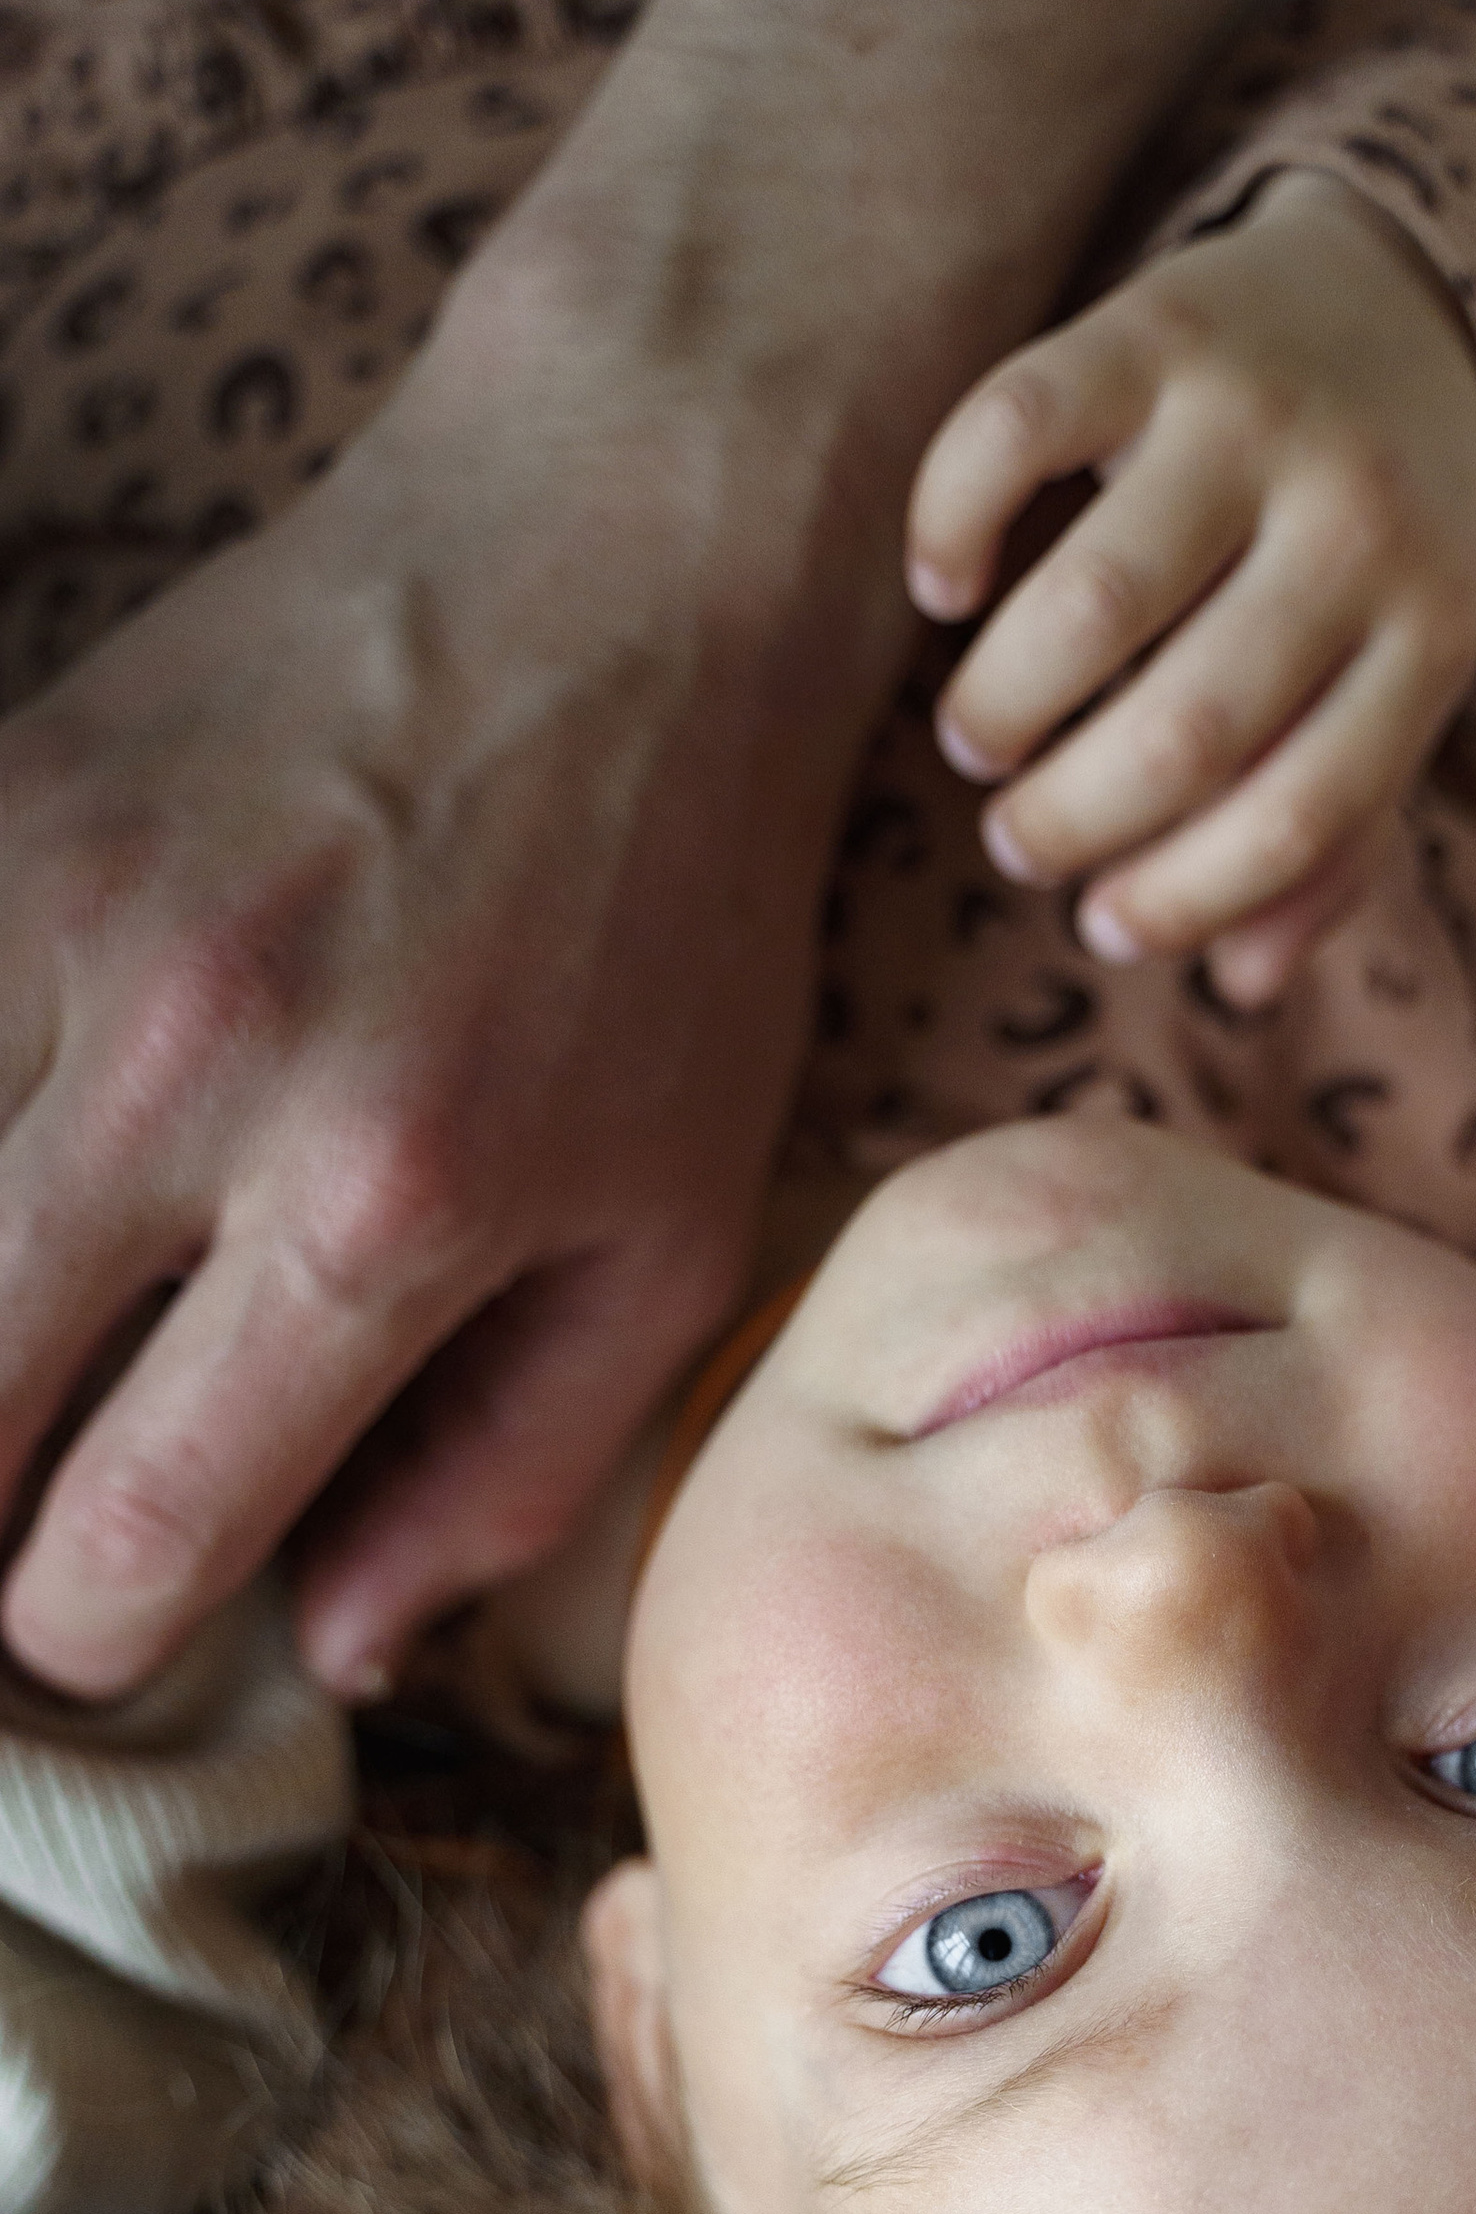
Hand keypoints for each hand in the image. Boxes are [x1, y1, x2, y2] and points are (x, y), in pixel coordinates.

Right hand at [0, 287, 892, 1704]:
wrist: (613, 564)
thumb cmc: (672, 934)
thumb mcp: (672, 1232)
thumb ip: (508, 1467)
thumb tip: (340, 1649)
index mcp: (383, 1207)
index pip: (131, 1528)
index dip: (91, 1631)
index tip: (105, 1623)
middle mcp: (195, 1075)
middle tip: (29, 1515)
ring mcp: (62, 926)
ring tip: (33, 1350)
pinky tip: (18, 1202)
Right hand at [907, 167, 1475, 1008]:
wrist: (1394, 304)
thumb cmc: (1369, 558)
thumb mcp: (1397, 689)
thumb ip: (1335, 838)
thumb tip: (1243, 989)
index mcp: (1438, 632)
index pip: (1298, 813)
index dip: (1183, 898)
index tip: (1101, 928)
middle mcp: (1359, 520)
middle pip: (1184, 730)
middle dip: (1071, 818)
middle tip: (1018, 841)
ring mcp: (1256, 412)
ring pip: (1091, 602)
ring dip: (1003, 703)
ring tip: (982, 742)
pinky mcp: (1156, 319)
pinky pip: (1012, 430)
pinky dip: (952, 523)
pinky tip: (944, 586)